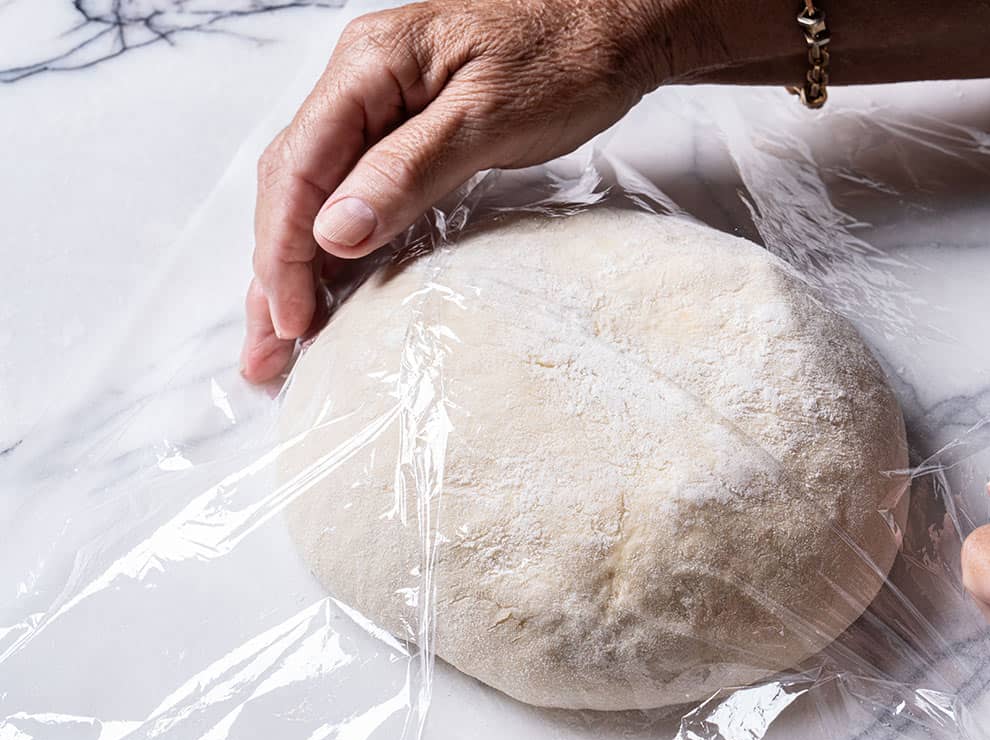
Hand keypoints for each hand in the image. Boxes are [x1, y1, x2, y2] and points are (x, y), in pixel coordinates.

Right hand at [239, 0, 689, 381]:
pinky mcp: (408, 128)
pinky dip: (338, 243)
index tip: (291, 318)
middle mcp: (359, 81)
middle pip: (292, 184)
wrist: (616, 22)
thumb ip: (407, 171)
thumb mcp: (488, 118)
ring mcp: (380, 104)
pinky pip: (355, 189)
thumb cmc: (566, 56)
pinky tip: (331, 288)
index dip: (285, 250)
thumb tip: (334, 231)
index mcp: (368, 65)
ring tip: (281, 337)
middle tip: (267, 352)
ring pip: (316, 191)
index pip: (298, 167)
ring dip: (295, 264)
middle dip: (274, 270)